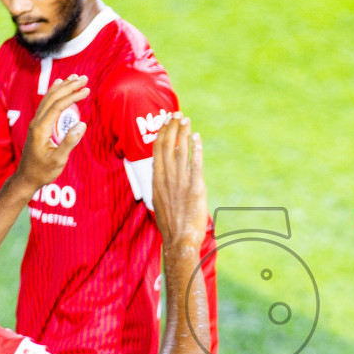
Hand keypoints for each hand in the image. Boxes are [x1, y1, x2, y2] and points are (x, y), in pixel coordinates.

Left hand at [10, 76, 88, 190]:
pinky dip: (55, 94)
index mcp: (41, 128)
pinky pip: (46, 104)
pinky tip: (59, 87)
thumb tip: (82, 124)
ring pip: (48, 98)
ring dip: (62, 87)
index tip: (87, 90)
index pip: (58, 106)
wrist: (27, 178)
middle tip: (84, 78)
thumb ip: (69, 142)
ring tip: (74, 78)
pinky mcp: (38, 125)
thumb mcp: (58, 160)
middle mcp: (37, 122)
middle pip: (53, 98)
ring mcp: (36, 123)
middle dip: (69, 86)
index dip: (73, 96)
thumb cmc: (43, 171)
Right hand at [150, 116, 207, 250]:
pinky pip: (195, 164)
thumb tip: (159, 173)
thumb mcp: (159, 201)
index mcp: (156, 181)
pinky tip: (197, 138)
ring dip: (184, 134)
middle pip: (168, 146)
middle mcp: (167, 178)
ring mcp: (180, 182)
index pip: (157, 151)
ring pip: (181, 151)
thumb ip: (160, 184)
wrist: (179, 239)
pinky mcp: (195, 188)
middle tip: (177, 114)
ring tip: (187, 121)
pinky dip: (196, 149)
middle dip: (172, 128)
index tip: (165, 122)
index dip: (161, 134)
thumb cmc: (170, 223)